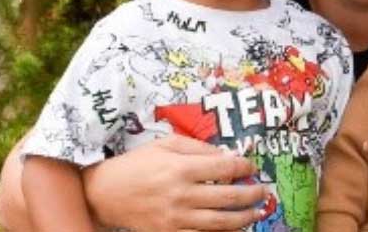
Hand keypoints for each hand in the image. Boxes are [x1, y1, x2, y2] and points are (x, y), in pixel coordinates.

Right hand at [76, 134, 265, 231]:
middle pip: (228, 198)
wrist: (104, 193)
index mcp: (180, 168)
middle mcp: (180, 195)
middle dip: (252, 194)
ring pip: (220, 223)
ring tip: (257, 212)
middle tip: (263, 191)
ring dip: (244, 218)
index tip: (251, 167)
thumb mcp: (165, 144)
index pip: (225, 168)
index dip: (244, 167)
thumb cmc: (136, 164)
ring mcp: (175, 218)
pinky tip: (234, 229)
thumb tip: (227, 156)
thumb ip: (198, 148)